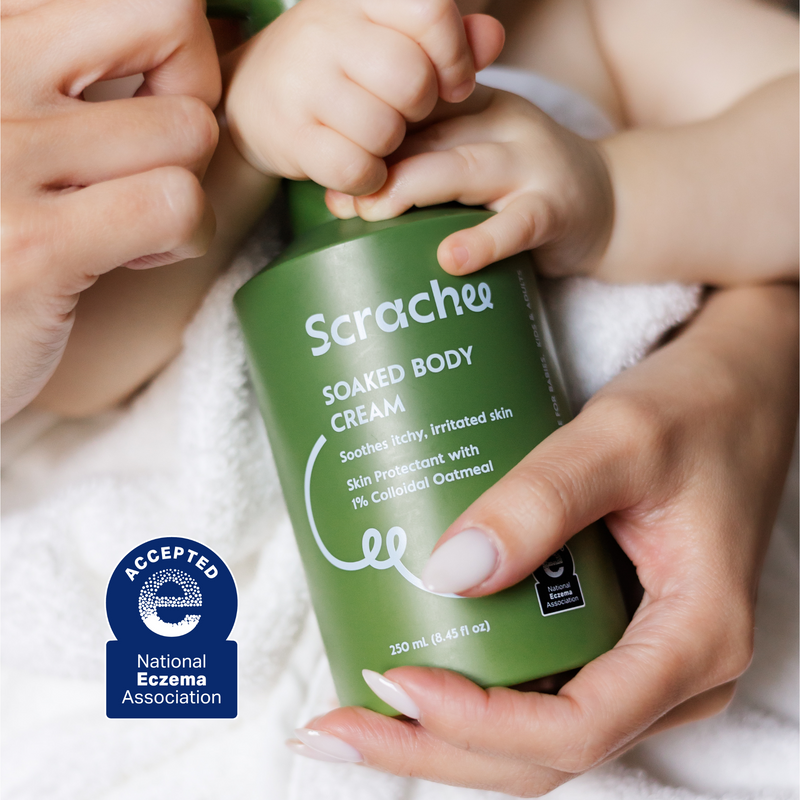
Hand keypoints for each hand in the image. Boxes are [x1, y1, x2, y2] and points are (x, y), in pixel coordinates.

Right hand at [1, 0, 220, 420]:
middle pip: (172, 24)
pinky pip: (178, 204)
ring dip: (186, 187)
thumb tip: (202, 32)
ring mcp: (1, 155)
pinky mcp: (33, 246)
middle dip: (191, 101)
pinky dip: (185, 239)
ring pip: (189, 128)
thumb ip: (71, 71)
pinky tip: (134, 256)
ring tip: (132, 221)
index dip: (175, 49)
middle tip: (157, 160)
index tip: (151, 104)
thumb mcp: (13, 122)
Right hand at [223, 0, 504, 193]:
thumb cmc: (342, 66)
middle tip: (403, 113)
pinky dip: (368, 178)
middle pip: (411, 80)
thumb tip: (493, 39)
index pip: (430, 12)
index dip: (454, 58)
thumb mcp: (390, 38)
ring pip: (384, 130)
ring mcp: (301, 82)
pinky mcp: (289, 135)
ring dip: (392, 148)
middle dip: (420, 109)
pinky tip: (361, 168)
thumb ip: (445, 38)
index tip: (453, 85)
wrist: (256, 93)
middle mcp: (324, 29)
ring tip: (376, 138)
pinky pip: (354, 168)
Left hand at [288, 284, 797, 794]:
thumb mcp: (620, 439)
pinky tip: (413, 669)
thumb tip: (449, 570)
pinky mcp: (615, 632)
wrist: (740, 386)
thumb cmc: (700, 405)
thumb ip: (541, 501)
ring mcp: (643, 659)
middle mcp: (673, 671)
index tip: (393, 680)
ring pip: (535, 734)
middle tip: (336, 726)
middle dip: (432, 751)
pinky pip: (541, 688)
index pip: (575, 727)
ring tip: (355, 713)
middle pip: (541, 755)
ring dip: (443, 734)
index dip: (475, 721)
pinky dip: (472, 695)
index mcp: (695, 638)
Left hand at [326, 89, 612, 276]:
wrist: (608, 202)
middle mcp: (505, 124)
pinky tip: (450, 258)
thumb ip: (430, 163)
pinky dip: (483, 241)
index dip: (371, 134)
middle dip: (379, 167)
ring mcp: (533, 165)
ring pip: (464, 169)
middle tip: (340, 200)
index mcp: (480, 105)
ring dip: (411, 191)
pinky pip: (517, 225)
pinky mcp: (555, 210)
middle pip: (431, 136)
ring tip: (372, 216)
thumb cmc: (524, 186)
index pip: (418, 109)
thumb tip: (352, 193)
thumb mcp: (478, 157)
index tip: (331, 161)